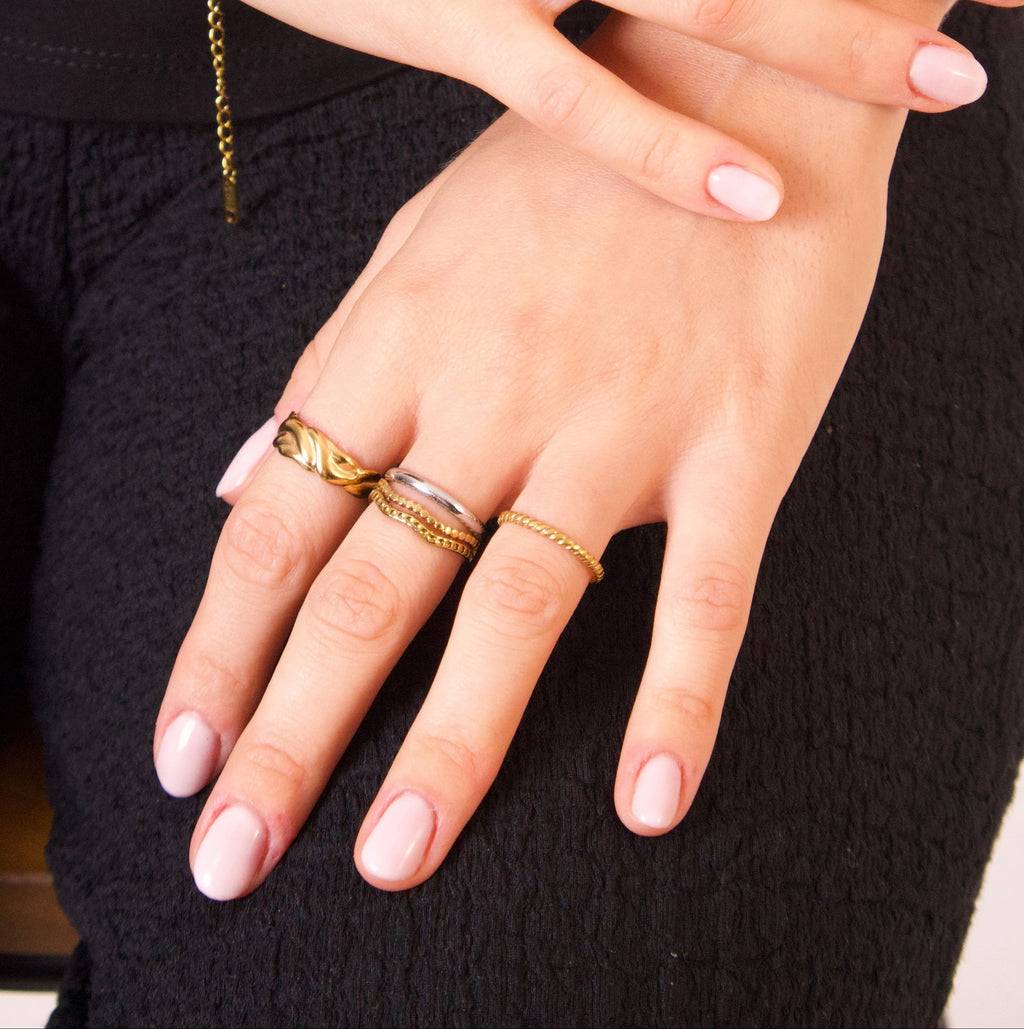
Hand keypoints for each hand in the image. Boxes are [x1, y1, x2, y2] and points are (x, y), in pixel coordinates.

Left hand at [154, 12, 934, 894]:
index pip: (278, 523)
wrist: (736, 95)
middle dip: (291, 733)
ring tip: (393, 854)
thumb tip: (237, 479)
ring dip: (449, 741)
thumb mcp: (414, 248)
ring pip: (515, 603)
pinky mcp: (737, 443)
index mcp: (399, 342)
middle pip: (370, 586)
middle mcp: (491, 391)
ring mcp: (616, 421)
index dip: (221, 650)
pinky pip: (704, 592)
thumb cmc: (565, 178)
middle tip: (237, 852)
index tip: (182, 754)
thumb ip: (329, 373)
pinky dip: (679, 699)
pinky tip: (651, 801)